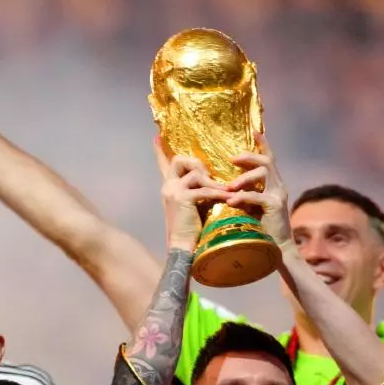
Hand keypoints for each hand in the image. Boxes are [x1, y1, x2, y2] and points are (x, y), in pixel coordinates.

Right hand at [153, 138, 229, 252]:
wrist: (184, 248)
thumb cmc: (191, 230)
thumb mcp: (194, 205)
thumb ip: (199, 190)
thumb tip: (213, 180)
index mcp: (169, 187)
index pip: (163, 164)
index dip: (160, 151)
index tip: (157, 136)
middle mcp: (167, 186)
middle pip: (180, 159)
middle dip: (198, 164)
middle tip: (210, 179)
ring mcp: (173, 191)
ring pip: (195, 172)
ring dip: (212, 181)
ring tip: (224, 192)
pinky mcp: (183, 198)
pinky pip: (204, 189)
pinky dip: (218, 194)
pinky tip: (227, 199)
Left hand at [226, 133, 291, 246]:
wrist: (276, 249)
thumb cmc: (262, 229)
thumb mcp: (252, 207)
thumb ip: (245, 193)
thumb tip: (227, 185)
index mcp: (274, 184)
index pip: (269, 159)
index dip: (263, 144)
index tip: (254, 131)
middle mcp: (279, 186)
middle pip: (266, 161)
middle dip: (248, 157)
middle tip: (232, 159)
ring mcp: (279, 195)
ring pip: (263, 174)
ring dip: (243, 178)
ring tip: (229, 187)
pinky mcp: (275, 206)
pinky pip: (257, 196)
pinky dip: (243, 197)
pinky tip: (232, 201)